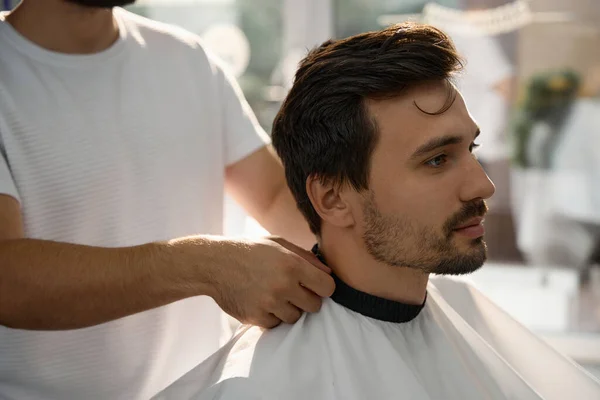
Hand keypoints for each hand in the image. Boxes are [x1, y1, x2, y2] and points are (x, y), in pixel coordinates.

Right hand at [210, 237, 334, 327]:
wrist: (214, 263)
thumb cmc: (249, 250)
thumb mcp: (278, 244)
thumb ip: (306, 257)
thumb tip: (328, 273)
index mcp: (292, 264)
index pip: (327, 287)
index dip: (323, 287)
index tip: (314, 285)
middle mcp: (283, 285)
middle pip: (315, 306)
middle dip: (307, 299)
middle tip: (293, 290)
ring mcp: (269, 303)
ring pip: (295, 317)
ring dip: (289, 309)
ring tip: (274, 294)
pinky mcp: (256, 317)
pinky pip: (275, 324)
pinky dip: (271, 316)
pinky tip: (262, 301)